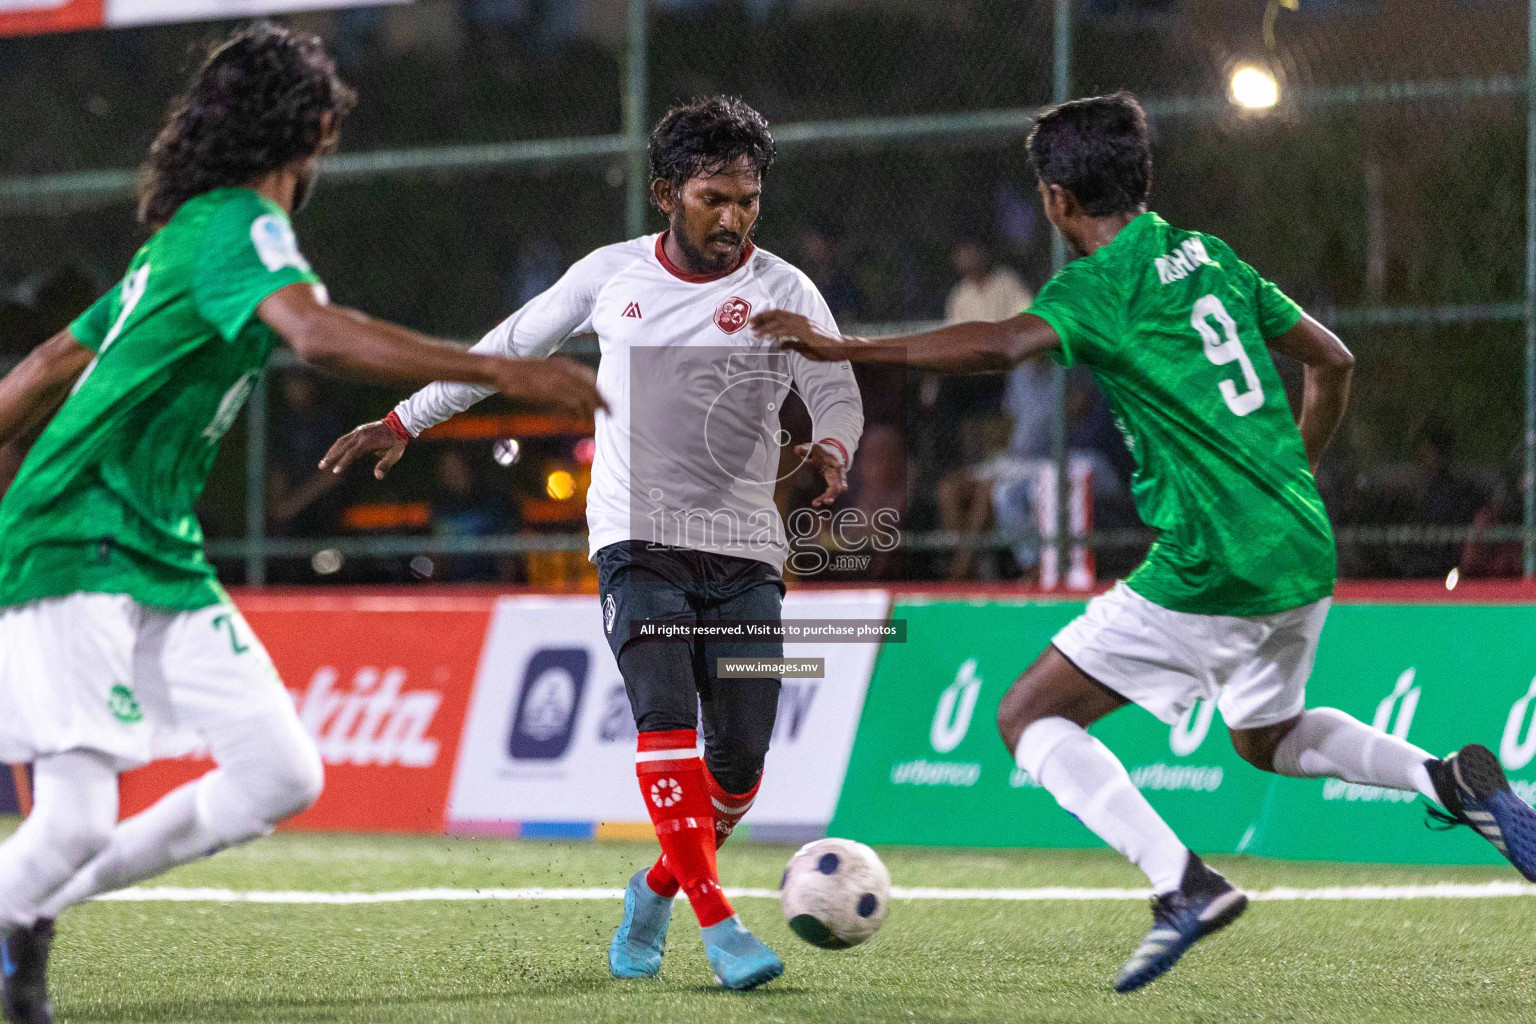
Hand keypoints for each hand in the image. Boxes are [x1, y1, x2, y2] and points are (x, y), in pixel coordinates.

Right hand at [320, 421, 406, 479]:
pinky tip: (333, 451)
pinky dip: (337, 445)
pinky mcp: (358, 430)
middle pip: (341, 447)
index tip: (335, 471)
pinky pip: (345, 438)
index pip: (351, 454)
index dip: (342, 463)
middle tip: (321, 466)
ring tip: (324, 460)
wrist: (399, 424)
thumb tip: (378, 476)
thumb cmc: (397, 441)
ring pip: (341, 442)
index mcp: (367, 442)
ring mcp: (358, 432)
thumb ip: (385, 465)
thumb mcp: (394, 454)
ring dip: (331, 451)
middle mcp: (360, 435)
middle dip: (331, 457)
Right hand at [492, 356, 607, 417]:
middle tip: (611, 414)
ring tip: (591, 422)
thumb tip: (571, 395)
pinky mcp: (549, 391)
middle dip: (602, 402)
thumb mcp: (545, 371)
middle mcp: (564, 371)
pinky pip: (569, 403)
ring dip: (589, 411)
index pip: (590, 378)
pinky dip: (575, 413)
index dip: (600, 391)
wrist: (503, 370)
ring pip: (582, 397)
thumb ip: (560, 379)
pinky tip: (577, 421)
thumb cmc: (522, 373)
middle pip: (591, 388)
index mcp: (565, 365)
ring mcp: (557, 380)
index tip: (607, 402)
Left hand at [751, 310, 863, 361]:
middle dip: (761, 319)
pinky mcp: (806, 331)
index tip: (754, 323)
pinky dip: (775, 332)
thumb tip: (779, 344)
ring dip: (765, 326)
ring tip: (754, 332)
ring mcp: (804, 324)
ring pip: (779, 321)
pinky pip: (787, 330)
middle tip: (748, 324)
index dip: (765, 318)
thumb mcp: (805, 348)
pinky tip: (766, 337)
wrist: (841, 349)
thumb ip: (792, 344)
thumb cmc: (825, 349)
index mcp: (800, 321)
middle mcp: (801, 319)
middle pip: (776, 314)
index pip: (779, 315)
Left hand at [799, 442, 847, 506]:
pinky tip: (822, 502)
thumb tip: (797, 449)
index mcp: (831, 458)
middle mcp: (837, 469)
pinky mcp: (835, 483)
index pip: (833, 459)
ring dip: (831, 496)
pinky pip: (832, 492)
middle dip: (835, 487)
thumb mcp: (813, 449)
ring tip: (826, 502)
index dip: (834, 461)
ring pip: (836, 488)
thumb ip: (805, 449)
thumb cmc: (822, 453)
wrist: (833, 453)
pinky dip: (828, 497)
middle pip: (838, 478)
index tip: (837, 464)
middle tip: (830, 495)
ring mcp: (837, 477)